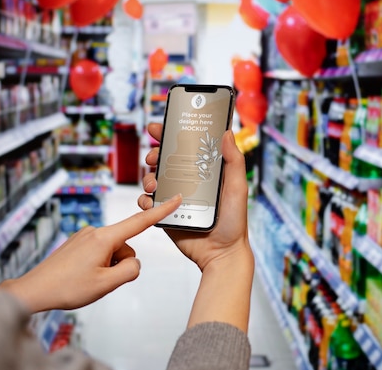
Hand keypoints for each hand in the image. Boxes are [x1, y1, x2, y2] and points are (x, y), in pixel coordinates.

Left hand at [0, 194, 181, 312]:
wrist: (34, 290)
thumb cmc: (67, 288)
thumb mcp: (106, 285)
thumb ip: (130, 270)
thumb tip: (134, 262)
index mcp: (104, 238)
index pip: (140, 222)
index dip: (161, 211)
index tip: (175, 199)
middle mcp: (94, 231)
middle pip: (125, 246)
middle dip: (121, 263)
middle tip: (101, 280)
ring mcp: (84, 236)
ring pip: (113, 251)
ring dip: (108, 266)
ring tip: (89, 279)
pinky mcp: (78, 242)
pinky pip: (100, 252)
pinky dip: (98, 265)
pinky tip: (82, 276)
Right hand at [138, 123, 250, 271]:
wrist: (221, 254)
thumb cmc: (234, 222)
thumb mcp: (237, 188)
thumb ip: (234, 161)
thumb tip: (227, 132)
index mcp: (204, 171)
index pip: (185, 147)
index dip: (170, 135)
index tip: (157, 127)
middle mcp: (188, 182)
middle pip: (164, 161)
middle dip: (154, 155)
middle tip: (153, 157)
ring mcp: (175, 198)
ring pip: (153, 180)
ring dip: (147, 177)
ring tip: (152, 183)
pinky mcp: (166, 214)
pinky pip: (149, 203)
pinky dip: (144, 200)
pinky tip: (148, 201)